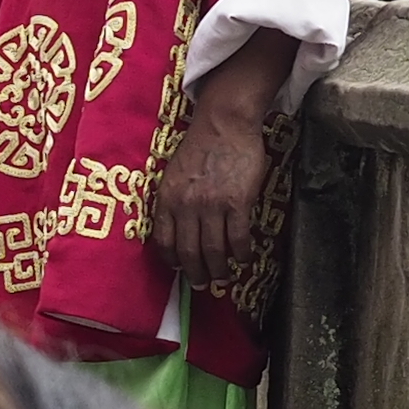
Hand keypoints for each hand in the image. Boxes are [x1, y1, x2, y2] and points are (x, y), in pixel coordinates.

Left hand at [146, 97, 276, 286]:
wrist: (224, 123)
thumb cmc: (200, 146)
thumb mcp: (174, 174)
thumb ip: (173, 201)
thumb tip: (179, 229)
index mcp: (166, 198)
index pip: (163, 241)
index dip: (171, 261)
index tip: (179, 269)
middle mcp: (185, 206)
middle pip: (189, 253)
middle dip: (196, 275)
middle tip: (202, 284)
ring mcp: (211, 205)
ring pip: (214, 252)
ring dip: (220, 271)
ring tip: (224, 278)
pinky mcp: (237, 202)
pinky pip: (238, 239)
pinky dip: (241, 255)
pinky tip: (244, 259)